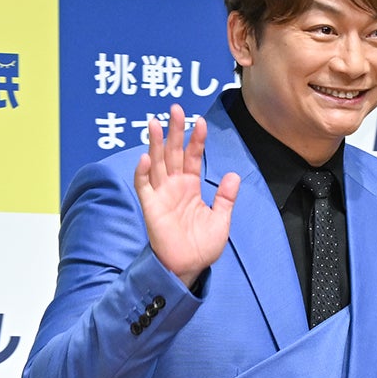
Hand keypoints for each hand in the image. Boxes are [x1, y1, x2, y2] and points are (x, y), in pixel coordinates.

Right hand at [133, 104, 239, 288]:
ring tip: (154, 122)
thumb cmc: (202, 247)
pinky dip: (143, 172)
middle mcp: (175, 186)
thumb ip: (225, 198)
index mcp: (191, 186)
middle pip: (173, 152)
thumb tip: (233, 175)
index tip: (200, 122)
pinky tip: (146, 157)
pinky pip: (144, 186)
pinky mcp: (151, 207)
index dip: (196, 140)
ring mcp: (161, 195)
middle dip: (174, 131)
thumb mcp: (220, 220)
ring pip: (157, 163)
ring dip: (154, 143)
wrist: (189, 268)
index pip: (193, 157)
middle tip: (175, 108)